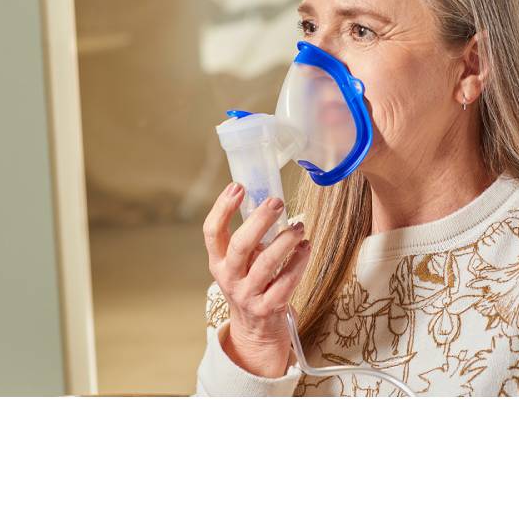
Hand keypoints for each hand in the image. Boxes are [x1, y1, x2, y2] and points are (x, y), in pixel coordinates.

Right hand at [202, 183, 310, 376]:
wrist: (256, 332)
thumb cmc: (253, 286)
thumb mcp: (242, 264)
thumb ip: (251, 239)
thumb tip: (269, 203)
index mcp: (218, 262)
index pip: (211, 232)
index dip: (222, 208)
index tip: (237, 186)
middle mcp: (229, 278)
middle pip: (239, 245)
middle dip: (259, 221)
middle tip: (277, 202)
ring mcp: (248, 295)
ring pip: (265, 264)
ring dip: (285, 242)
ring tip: (299, 227)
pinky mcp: (268, 308)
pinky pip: (286, 282)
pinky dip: (298, 262)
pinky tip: (306, 248)